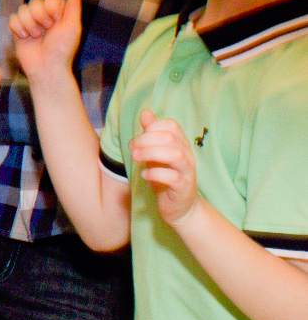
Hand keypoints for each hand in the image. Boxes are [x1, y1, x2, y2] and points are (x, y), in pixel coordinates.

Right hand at [7, 0, 83, 80]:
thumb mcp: (73, 26)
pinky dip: (18, 28)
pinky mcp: (17, 30)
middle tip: (46, 29)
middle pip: (34, 1)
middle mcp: (43, 15)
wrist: (46, 67)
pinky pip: (12, 18)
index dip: (52, 7)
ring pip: (22, 9)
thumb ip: (73, 6)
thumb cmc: (62, 48)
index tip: (57, 20)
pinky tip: (25, 38)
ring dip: (29, 24)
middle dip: (39, 16)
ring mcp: (29, 22)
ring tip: (36, 37)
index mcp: (58, 13)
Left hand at [130, 107, 198, 226]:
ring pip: (176, 155)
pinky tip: (144, 175)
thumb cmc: (166, 177)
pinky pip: (174, 178)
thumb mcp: (156, 153)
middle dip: (146, 139)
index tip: (136, 140)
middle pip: (170, 138)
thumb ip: (152, 134)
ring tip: (135, 157)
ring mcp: (187, 172)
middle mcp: (187, 155)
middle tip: (132, 148)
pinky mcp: (183, 188)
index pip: (171, 125)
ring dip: (151, 153)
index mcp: (180, 144)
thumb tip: (146, 112)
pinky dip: (156, 174)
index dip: (151, 128)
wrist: (180, 208)